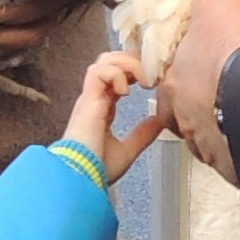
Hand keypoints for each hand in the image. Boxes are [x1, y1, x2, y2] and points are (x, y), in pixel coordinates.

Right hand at [63, 50, 172, 184]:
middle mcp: (94, 99)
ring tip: (144, 80)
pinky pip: (99, 72)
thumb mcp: (127, 151)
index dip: (136, 73)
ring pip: (104, 60)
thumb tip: (158, 121)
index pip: (117, 77)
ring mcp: (90, 97)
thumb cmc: (96, 170)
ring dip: (128, 64)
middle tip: (152, 76)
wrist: (81, 178)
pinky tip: (127, 91)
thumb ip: (141, 135)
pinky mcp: (87, 100)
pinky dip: (116, 74)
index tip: (153, 82)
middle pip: (110, 61)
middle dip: (134, 61)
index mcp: (101, 108)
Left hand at [163, 0, 239, 187]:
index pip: (172, 84)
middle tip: (224, 102)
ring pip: (211, 142)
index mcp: (177, 83)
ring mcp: (211, 147)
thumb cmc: (233, 49)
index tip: (202, 77)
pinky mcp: (238, 167)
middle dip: (200, 112)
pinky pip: (238, 162)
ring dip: (222, 134)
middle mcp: (186, 120)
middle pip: (186, 118)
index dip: (185, 79)